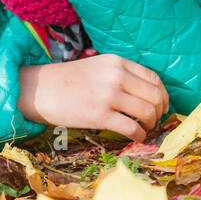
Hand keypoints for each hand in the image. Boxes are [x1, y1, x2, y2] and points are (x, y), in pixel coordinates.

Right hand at [16, 53, 167, 141]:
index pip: (153, 78)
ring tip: (146, 129)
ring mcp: (108, 95)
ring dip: (151, 124)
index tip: (163, 106)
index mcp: (117, 62)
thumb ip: (121, 75)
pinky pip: (131, 128)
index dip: (163, 94)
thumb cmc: (68, 81)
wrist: (37, 90)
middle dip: (160, 111)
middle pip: (154, 95)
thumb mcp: (98, 67)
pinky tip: (136, 137)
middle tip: (155, 121)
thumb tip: (146, 95)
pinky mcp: (99, 115)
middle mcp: (116, 76)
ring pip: (147, 111)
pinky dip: (139, 135)